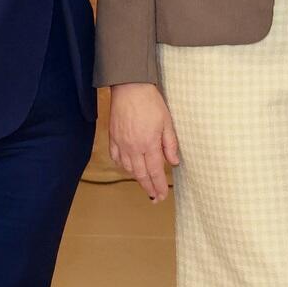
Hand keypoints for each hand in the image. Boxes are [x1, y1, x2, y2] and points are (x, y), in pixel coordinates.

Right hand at [107, 81, 179, 202]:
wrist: (130, 88)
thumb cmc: (151, 103)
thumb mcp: (167, 122)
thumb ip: (170, 144)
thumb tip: (174, 162)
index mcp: (149, 144)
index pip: (155, 171)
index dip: (159, 185)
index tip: (162, 195)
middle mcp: (133, 147)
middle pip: (141, 174)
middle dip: (149, 187)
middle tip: (155, 197)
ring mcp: (121, 143)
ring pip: (128, 168)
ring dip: (137, 178)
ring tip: (145, 184)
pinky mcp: (113, 137)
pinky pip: (116, 157)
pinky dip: (123, 166)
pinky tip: (128, 167)